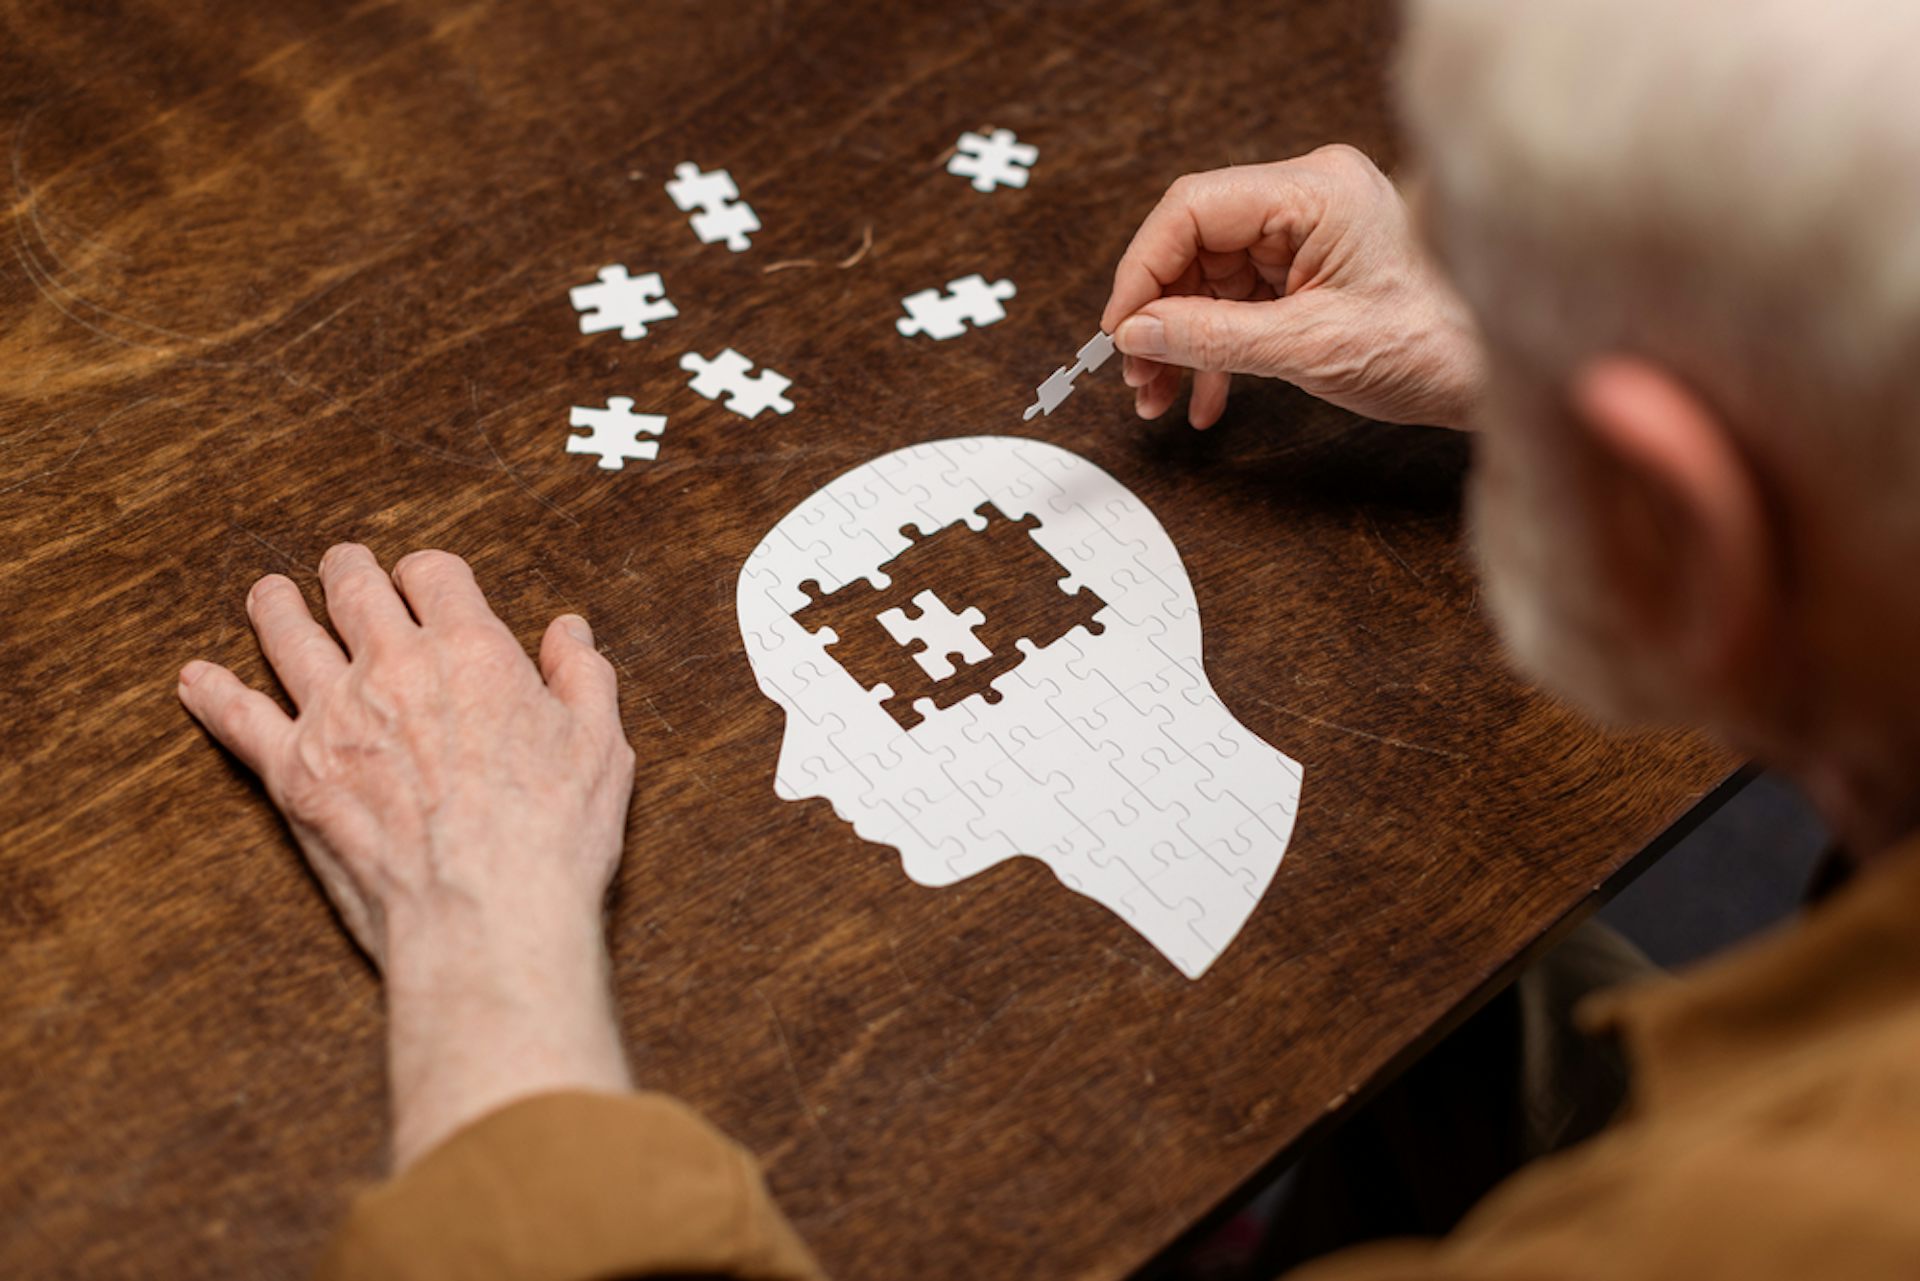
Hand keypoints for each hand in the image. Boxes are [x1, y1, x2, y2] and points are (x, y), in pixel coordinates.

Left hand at [178, 544, 637, 1167]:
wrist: (486, 914)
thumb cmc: (552, 836)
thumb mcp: (601, 745)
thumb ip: (583, 676)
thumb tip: (569, 632)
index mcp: (472, 650)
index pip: (434, 574)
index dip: (427, 572)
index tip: (424, 581)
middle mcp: (394, 667)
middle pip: (353, 589)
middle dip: (347, 570)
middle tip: (341, 565)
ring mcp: (335, 717)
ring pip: (288, 635)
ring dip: (277, 607)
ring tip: (270, 596)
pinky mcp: (294, 773)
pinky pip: (238, 718)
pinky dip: (213, 694)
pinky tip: (197, 681)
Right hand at [1100, 144, 1486, 429]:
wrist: (1495, 374)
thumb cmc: (1435, 347)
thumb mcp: (1308, 348)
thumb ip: (1211, 338)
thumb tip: (1137, 334)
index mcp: (1315, 191)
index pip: (1193, 209)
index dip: (1143, 270)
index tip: (1119, 330)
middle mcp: (1310, 199)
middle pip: (1196, 245)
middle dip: (1159, 316)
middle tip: (1137, 375)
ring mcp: (1310, 233)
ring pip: (1211, 279)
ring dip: (1180, 342)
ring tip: (1160, 396)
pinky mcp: (1313, 269)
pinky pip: (1241, 301)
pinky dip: (1216, 349)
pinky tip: (1204, 397)